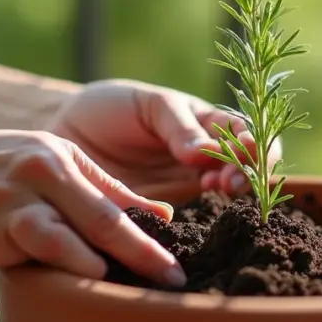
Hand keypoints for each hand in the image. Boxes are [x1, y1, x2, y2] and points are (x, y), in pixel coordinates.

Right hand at [0, 127, 186, 285]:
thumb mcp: (46, 167)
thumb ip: (98, 190)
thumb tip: (159, 215)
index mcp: (66, 157)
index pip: (120, 198)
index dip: (153, 232)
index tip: (178, 262)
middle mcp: (50, 168)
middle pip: (111, 216)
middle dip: (148, 251)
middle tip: (175, 279)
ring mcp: (25, 191)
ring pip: (85, 226)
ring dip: (119, 257)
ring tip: (145, 285)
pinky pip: (47, 238)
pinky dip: (73, 257)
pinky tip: (92, 273)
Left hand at [46, 79, 281, 192]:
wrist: (66, 134)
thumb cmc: (110, 108)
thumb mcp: (146, 105)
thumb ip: (177, 126)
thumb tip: (207, 152)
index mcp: (205, 121)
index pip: (247, 131)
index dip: (255, 141)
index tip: (245, 149)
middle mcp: (205, 155)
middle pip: (247, 164)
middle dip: (249, 170)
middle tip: (231, 177)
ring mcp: (188, 183)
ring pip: (228, 190)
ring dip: (233, 187)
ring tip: (221, 186)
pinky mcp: (166, 210)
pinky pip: (195, 217)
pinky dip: (205, 215)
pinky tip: (198, 206)